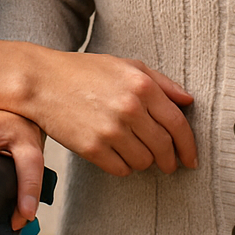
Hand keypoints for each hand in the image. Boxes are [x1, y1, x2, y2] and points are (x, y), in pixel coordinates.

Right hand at [22, 47, 197, 177]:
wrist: (42, 82)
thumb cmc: (85, 71)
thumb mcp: (127, 65)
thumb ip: (162, 82)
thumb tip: (188, 101)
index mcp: (142, 85)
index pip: (178, 124)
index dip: (189, 145)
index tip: (191, 158)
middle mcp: (130, 108)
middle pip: (164, 148)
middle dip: (170, 160)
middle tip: (169, 164)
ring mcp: (111, 130)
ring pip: (144, 162)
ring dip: (144, 161)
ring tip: (136, 151)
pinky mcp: (92, 148)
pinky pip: (121, 169)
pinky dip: (124, 166)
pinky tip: (117, 154)